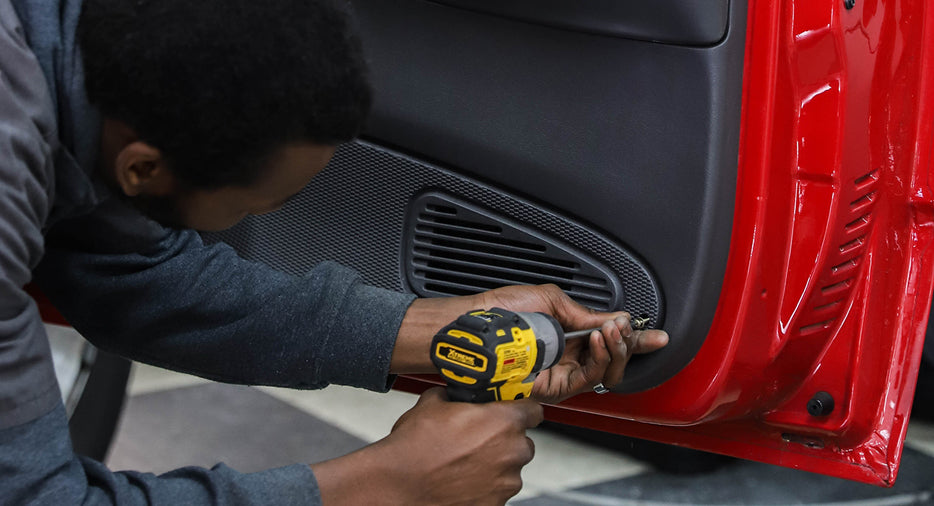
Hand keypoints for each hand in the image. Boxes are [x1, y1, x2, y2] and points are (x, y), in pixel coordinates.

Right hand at [382, 388, 541, 505]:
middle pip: (523, 441)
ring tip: (464, 463)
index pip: (533, 409)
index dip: (520, 408)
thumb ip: (456, 396)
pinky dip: (485, 486)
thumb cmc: (414, 447)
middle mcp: (512, 452)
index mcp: (504, 421)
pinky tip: (461, 480)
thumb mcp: (433, 403)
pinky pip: (497, 490)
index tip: (511, 411)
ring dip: (495, 464)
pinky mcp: (496, 505)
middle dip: (504, 439)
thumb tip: (456, 395)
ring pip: (510, 468)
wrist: (397, 486)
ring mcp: (506, 483)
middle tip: (478, 439)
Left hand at [480, 284, 668, 403]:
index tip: (657, 335)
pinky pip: (591, 378)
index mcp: (570, 336)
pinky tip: (599, 341)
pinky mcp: (556, 388)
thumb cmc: (503, 312)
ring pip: (608, 373)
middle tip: (626, 328)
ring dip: (618, 350)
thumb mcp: (552, 300)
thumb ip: (585, 313)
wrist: (479, 326)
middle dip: (629, 343)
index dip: (636, 340)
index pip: (610, 341)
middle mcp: (569, 358)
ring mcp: (564, 374)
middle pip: (615, 361)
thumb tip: (616, 318)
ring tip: (612, 332)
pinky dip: (602, 360)